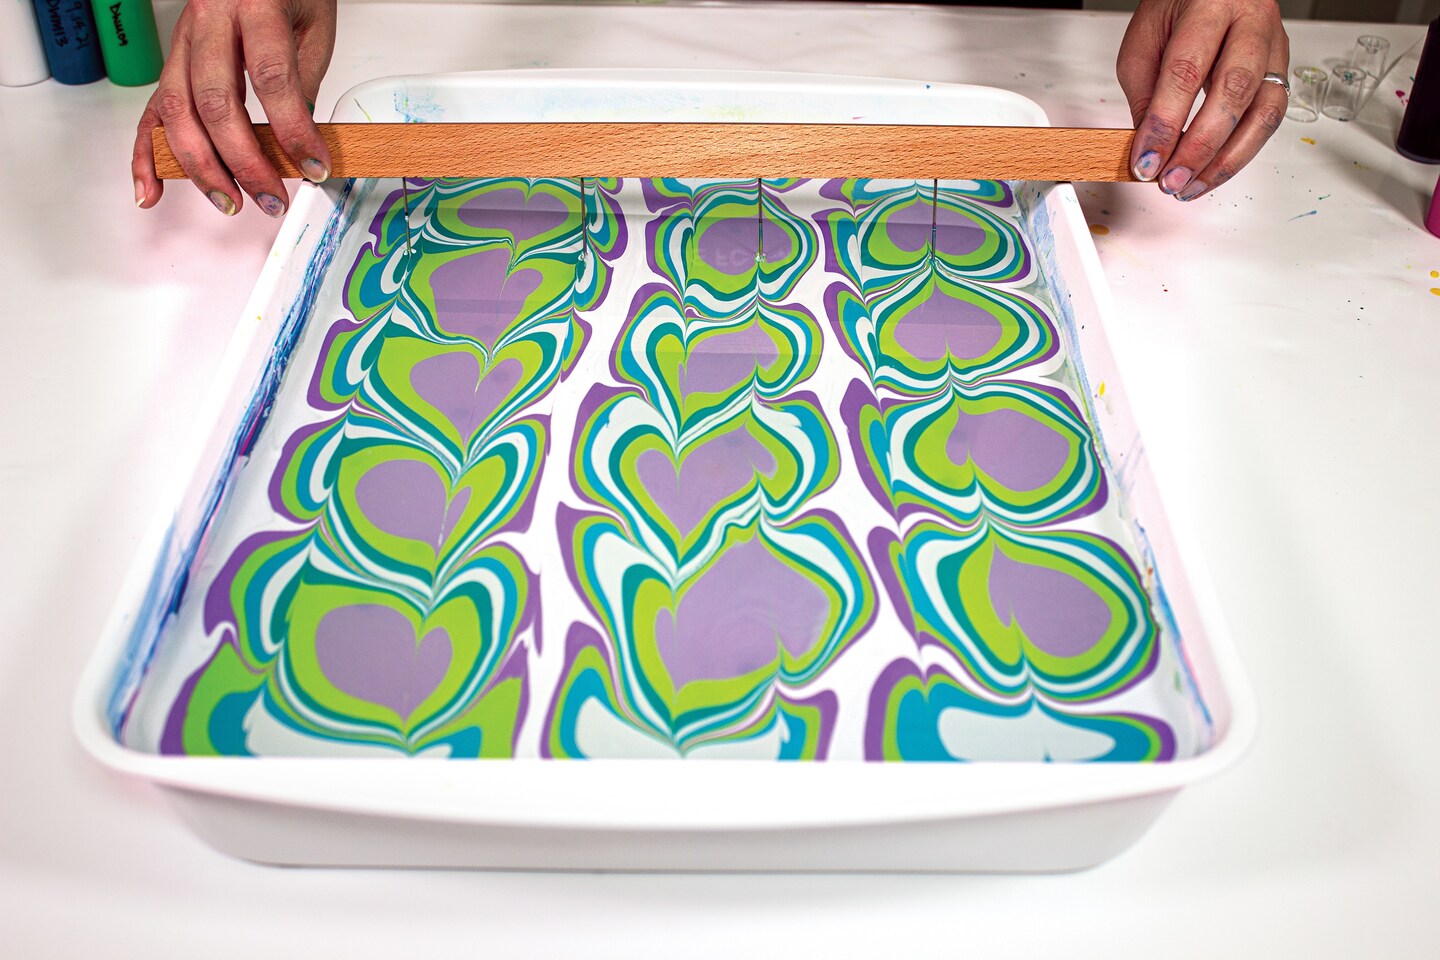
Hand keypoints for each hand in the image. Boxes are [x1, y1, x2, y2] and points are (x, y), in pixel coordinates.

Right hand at [133, 0, 337, 217]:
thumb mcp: (312, 26)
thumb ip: (303, 82)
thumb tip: (300, 145)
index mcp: (253, 4)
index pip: (270, 77)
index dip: (292, 129)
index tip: (313, 166)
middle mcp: (209, 20)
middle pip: (215, 101)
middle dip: (243, 161)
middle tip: (270, 197)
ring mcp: (182, 41)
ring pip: (178, 110)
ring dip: (201, 166)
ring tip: (229, 201)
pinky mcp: (170, 60)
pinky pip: (151, 110)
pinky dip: (146, 154)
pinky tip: (150, 190)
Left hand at [1117, 0, 1288, 200]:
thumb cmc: (1179, 5)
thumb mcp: (1145, 39)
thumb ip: (1146, 92)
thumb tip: (1151, 147)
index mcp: (1211, 3)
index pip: (1186, 71)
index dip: (1165, 124)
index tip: (1146, 162)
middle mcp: (1252, 22)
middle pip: (1233, 92)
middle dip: (1199, 147)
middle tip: (1171, 180)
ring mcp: (1276, 45)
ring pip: (1264, 111)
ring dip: (1227, 160)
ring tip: (1192, 186)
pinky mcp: (1282, 69)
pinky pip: (1270, 118)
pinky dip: (1241, 151)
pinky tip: (1213, 170)